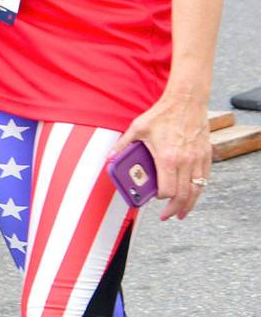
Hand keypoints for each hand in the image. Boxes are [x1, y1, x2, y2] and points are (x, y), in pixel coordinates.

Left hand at [110, 92, 210, 220]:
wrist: (186, 100)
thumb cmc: (163, 114)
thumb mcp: (138, 128)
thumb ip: (123, 145)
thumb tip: (110, 157)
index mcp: (168, 158)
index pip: (167, 190)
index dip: (161, 198)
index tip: (155, 198)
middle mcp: (185, 162)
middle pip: (183, 196)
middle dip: (175, 210)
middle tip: (168, 216)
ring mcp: (198, 160)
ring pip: (197, 191)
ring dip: (189, 205)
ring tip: (182, 213)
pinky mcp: (206, 155)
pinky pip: (205, 179)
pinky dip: (199, 190)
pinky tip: (193, 194)